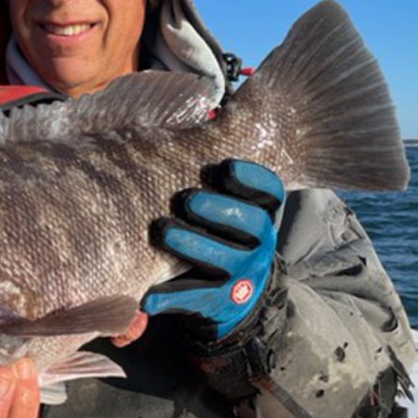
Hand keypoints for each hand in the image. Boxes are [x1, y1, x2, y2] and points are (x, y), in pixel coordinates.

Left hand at [142, 160, 283, 341]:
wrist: (236, 294)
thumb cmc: (220, 233)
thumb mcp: (229, 205)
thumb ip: (217, 175)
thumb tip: (214, 115)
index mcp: (262, 213)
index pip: (270, 193)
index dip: (252, 179)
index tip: (225, 167)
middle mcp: (259, 244)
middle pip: (253, 225)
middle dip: (219, 209)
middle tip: (187, 199)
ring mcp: (241, 276)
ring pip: (224, 261)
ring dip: (193, 245)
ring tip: (164, 231)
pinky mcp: (218, 302)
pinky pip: (194, 299)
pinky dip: (170, 296)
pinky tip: (148, 294)